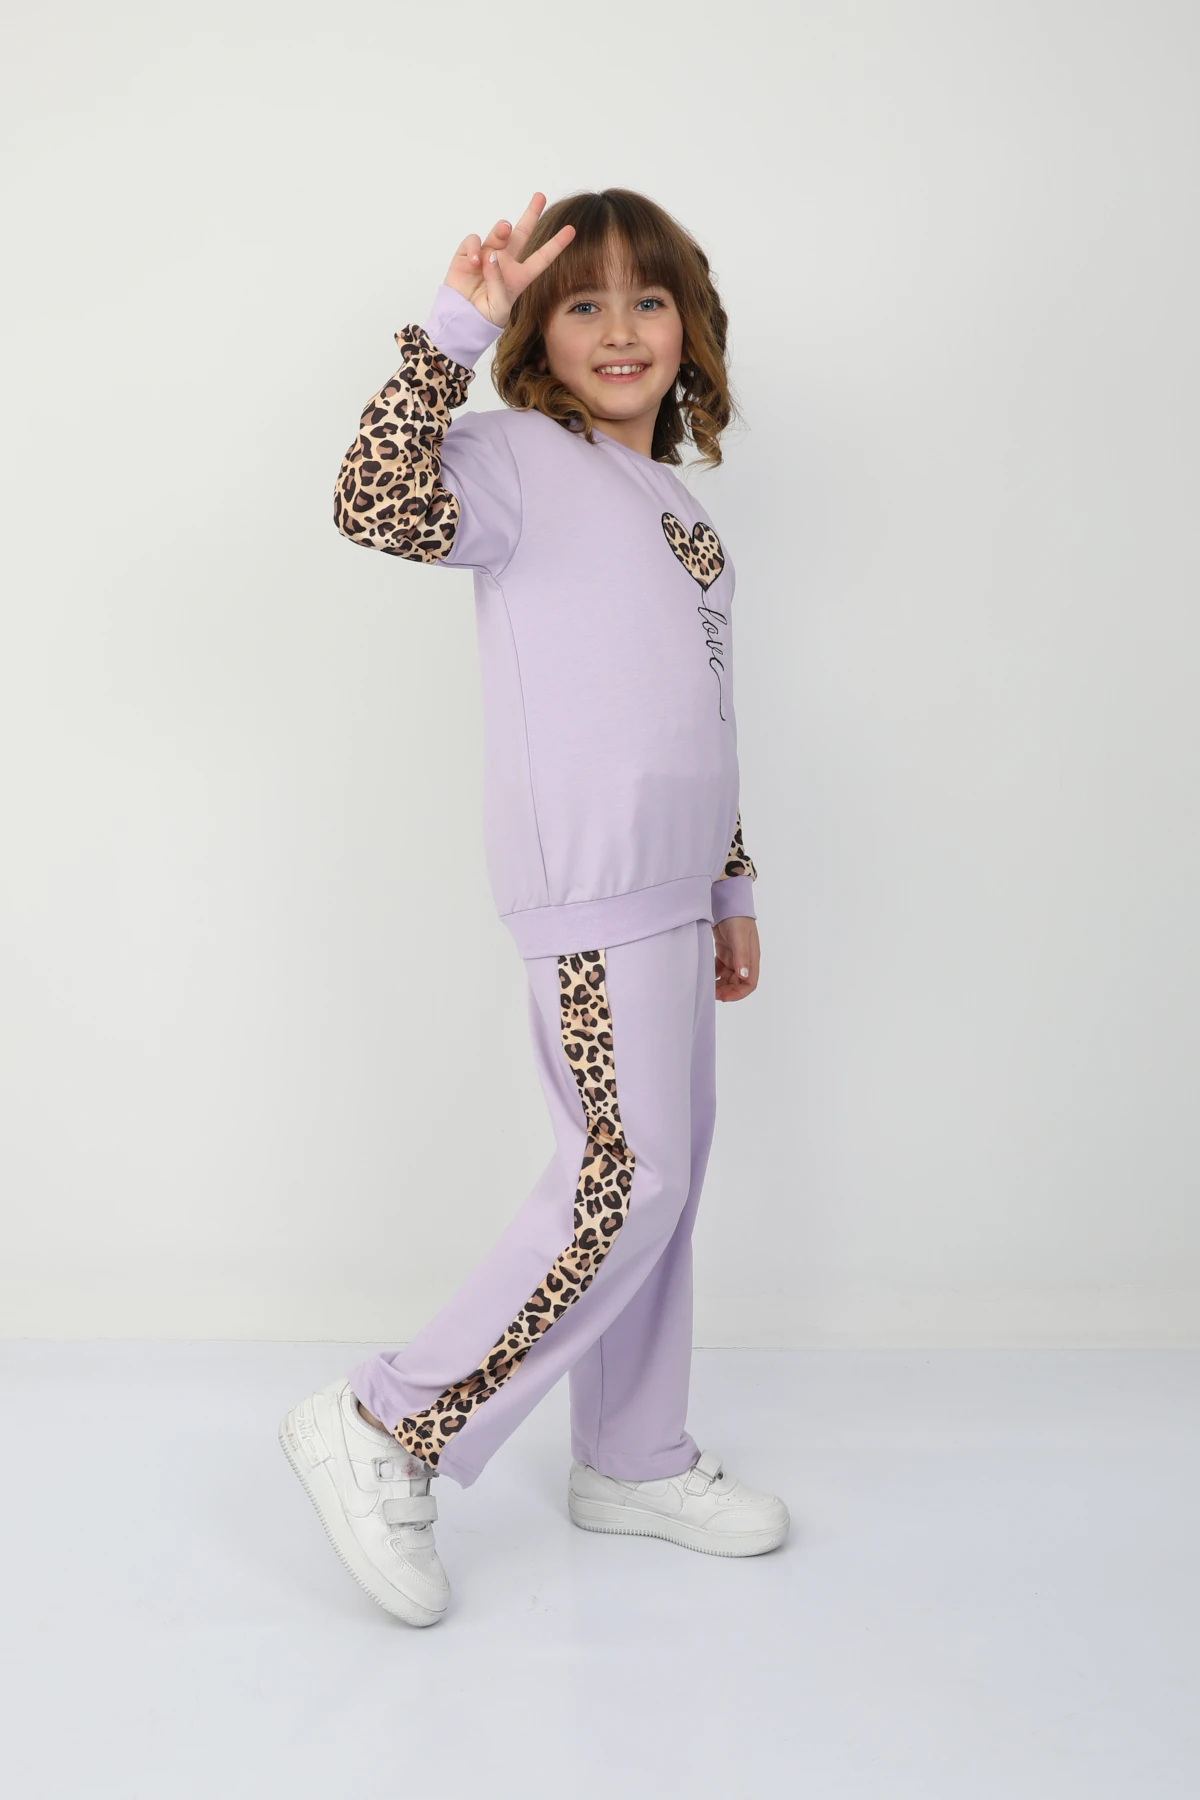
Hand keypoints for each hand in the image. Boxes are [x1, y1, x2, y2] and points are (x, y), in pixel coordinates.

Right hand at [443, 191, 575, 328]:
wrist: (460, 318)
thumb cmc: (485, 316)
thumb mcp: (499, 306)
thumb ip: (498, 282)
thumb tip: (491, 256)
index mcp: (520, 276)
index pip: (542, 258)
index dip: (556, 244)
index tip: (572, 230)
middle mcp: (506, 261)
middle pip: (521, 233)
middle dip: (531, 214)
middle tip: (540, 196)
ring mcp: (487, 254)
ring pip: (500, 233)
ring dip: (503, 228)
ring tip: (504, 229)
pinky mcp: (468, 254)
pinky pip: (474, 241)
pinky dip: (475, 248)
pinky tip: (475, 262)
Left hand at [713, 917, 758, 1001]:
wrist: (727, 902)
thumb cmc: (737, 918)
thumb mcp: (739, 937)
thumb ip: (741, 956)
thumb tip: (743, 976)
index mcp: (751, 958)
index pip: (749, 984)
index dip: (738, 994)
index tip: (723, 997)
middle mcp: (744, 960)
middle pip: (737, 984)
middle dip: (726, 991)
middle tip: (711, 993)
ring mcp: (733, 957)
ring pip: (727, 978)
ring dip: (719, 985)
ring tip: (706, 986)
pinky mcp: (724, 953)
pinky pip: (719, 969)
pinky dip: (713, 975)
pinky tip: (705, 974)